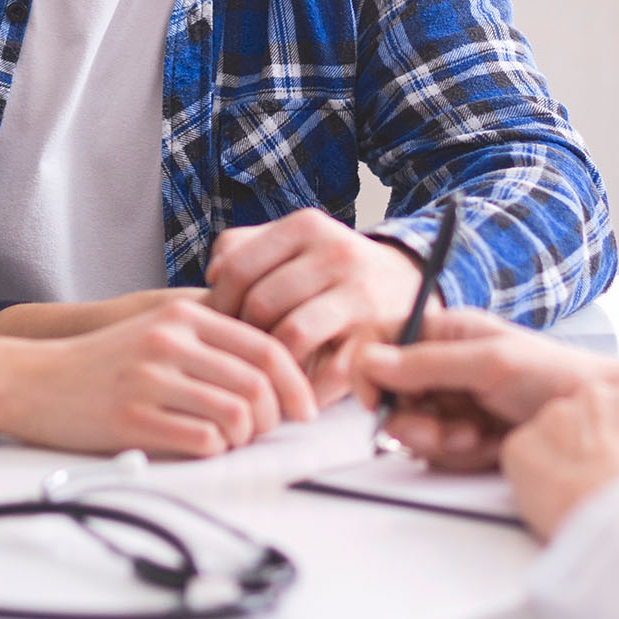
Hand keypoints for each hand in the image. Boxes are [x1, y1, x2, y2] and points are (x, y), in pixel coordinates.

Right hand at [9, 299, 319, 458]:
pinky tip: (202, 447)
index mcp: (182, 317)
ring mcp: (150, 380)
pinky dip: (215, 451)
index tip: (304, 407)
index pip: (265, 346)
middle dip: (274, 418)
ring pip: (236, 416)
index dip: (295, 382)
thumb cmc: (102, 363)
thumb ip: (209, 340)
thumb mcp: (156, 331)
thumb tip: (275, 369)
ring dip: (244, 437)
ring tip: (230, 440)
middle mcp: (169, 342)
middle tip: (265, 432)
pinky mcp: (132, 419)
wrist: (33, 380)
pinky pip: (202, 441)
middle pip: (258, 384)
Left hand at [204, 209, 424, 400]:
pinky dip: (308, 388)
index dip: (218, 305)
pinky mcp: (380, 335)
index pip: (238, 269)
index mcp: (306, 228)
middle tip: (241, 356)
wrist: (407, 281)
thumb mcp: (295, 242)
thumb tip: (211, 278)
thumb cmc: (333, 268)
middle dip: (244, 337)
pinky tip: (300, 391)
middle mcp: (335, 254)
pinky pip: (330, 372)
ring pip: (292, 336)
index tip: (217, 328)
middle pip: (261, 304)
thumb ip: (244, 248)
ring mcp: (361, 295)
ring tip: (267, 375)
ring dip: (273, 364)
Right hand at [353, 307, 618, 469]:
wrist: (595, 416)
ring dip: (439, 439)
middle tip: (438, 430)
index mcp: (446, 333)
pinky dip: (460, 454)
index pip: (382, 342)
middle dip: (412, 419)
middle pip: (392, 395)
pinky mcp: (467, 435)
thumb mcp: (490, 363)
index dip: (370, 371)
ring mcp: (455, 402)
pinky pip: (439, 452)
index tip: (376, 398)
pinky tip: (487, 446)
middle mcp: (445, 366)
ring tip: (472, 435)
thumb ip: (428, 363)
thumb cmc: (556, 374)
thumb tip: (372, 360)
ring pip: (413, 428)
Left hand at [500, 373, 618, 538]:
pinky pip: (523, 459)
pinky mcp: (521, 445)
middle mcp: (593, 394)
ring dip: (562, 462)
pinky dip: (533, 479)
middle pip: (589, 417)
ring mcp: (553, 416)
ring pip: (553, 437)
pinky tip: (554, 502)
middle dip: (593, 447)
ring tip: (580, 499)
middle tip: (604, 484)